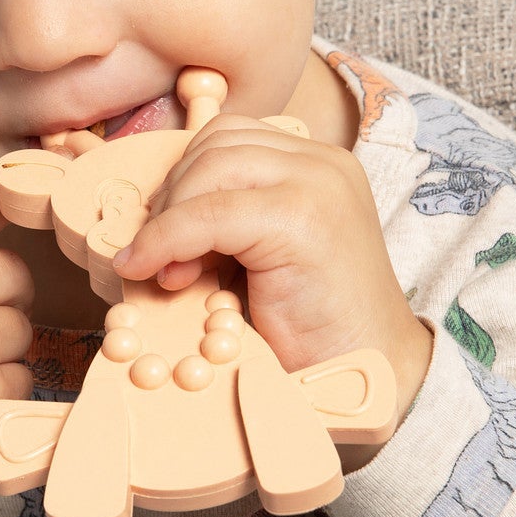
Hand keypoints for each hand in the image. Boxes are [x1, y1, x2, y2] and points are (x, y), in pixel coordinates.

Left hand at [109, 115, 432, 457]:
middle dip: (172, 197)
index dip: (183, 183)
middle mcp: (322, 163)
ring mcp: (317, 184)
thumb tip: (149, 219)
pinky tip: (157, 272)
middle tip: (161, 258)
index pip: (227, 140)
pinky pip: (210, 214)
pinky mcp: (302, 218)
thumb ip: (224, 224)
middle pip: (215, 145)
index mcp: (315, 166)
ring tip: (171, 272)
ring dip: (171, 218)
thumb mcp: (262, 257)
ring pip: (210, 167)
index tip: (162, 237)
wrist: (366, 376)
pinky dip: (168, 240)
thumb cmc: (311, 329)